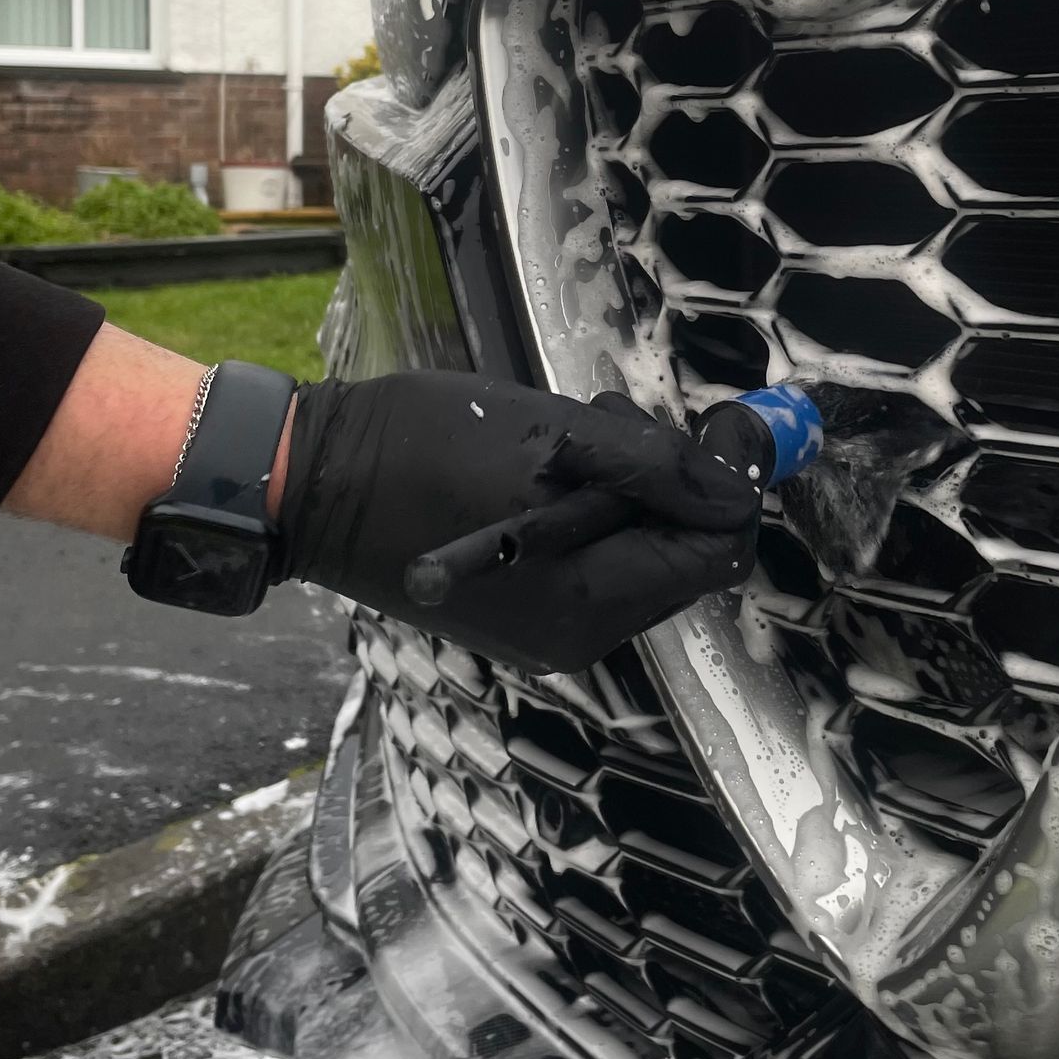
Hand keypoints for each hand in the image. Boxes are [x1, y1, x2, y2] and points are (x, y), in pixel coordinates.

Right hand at [275, 373, 757, 670]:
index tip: (714, 425)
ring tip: (568, 438)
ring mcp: (546, 630)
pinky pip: (593, 561)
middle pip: (681, 557)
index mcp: (589, 603)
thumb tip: (742, 488)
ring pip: (639, 554)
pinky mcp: (521, 612)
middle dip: (668, 484)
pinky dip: (590, 510)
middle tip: (609, 422)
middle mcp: (577, 635)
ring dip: (627, 489)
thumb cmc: (424, 447)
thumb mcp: (556, 439)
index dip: (728, 487)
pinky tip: (544, 468)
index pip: (716, 556)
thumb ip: (660, 468)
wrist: (317, 480)